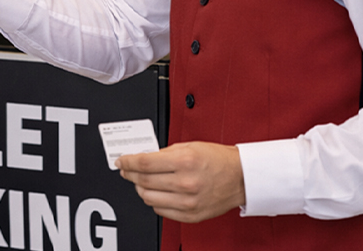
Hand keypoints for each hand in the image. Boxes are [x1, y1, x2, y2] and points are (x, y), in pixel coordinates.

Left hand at [117, 141, 245, 222]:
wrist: (241, 178)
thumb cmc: (218, 160)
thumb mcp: (189, 146)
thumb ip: (164, 152)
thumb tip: (142, 158)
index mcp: (185, 162)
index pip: (144, 163)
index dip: (127, 162)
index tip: (121, 161)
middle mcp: (186, 183)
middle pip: (143, 181)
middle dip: (130, 174)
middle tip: (127, 170)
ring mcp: (188, 201)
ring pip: (148, 198)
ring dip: (140, 188)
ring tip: (142, 181)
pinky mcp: (190, 215)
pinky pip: (160, 210)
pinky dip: (154, 201)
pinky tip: (157, 192)